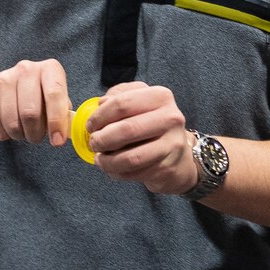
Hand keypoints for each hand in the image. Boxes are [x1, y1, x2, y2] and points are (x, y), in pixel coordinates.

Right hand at [0, 59, 70, 145]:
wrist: (4, 92)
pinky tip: (7, 126)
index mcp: (49, 69)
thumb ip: (63, 115)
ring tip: (23, 130)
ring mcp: (3, 79)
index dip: (56, 121)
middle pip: (30, 113)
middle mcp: (26, 69)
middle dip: (36, 133)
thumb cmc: (37, 99)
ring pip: (13, 123)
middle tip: (37, 136)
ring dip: (20, 135)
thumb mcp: (55, 102)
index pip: (54, 94)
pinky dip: (4, 135)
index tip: (57, 141)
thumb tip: (66, 132)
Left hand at [86, 82, 195, 196]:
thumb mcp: (140, 102)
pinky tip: (112, 168)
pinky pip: (135, 173)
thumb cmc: (152, 125)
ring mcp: (172, 145)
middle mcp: (170, 119)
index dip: (99, 116)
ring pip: (131, 158)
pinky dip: (117, 173)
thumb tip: (100, 105)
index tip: (90, 125)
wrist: (178, 156)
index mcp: (161, 96)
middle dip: (102, 139)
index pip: (122, 103)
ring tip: (99, 159)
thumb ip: (119, 96)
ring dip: (108, 161)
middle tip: (93, 143)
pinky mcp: (167, 168)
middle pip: (126, 130)